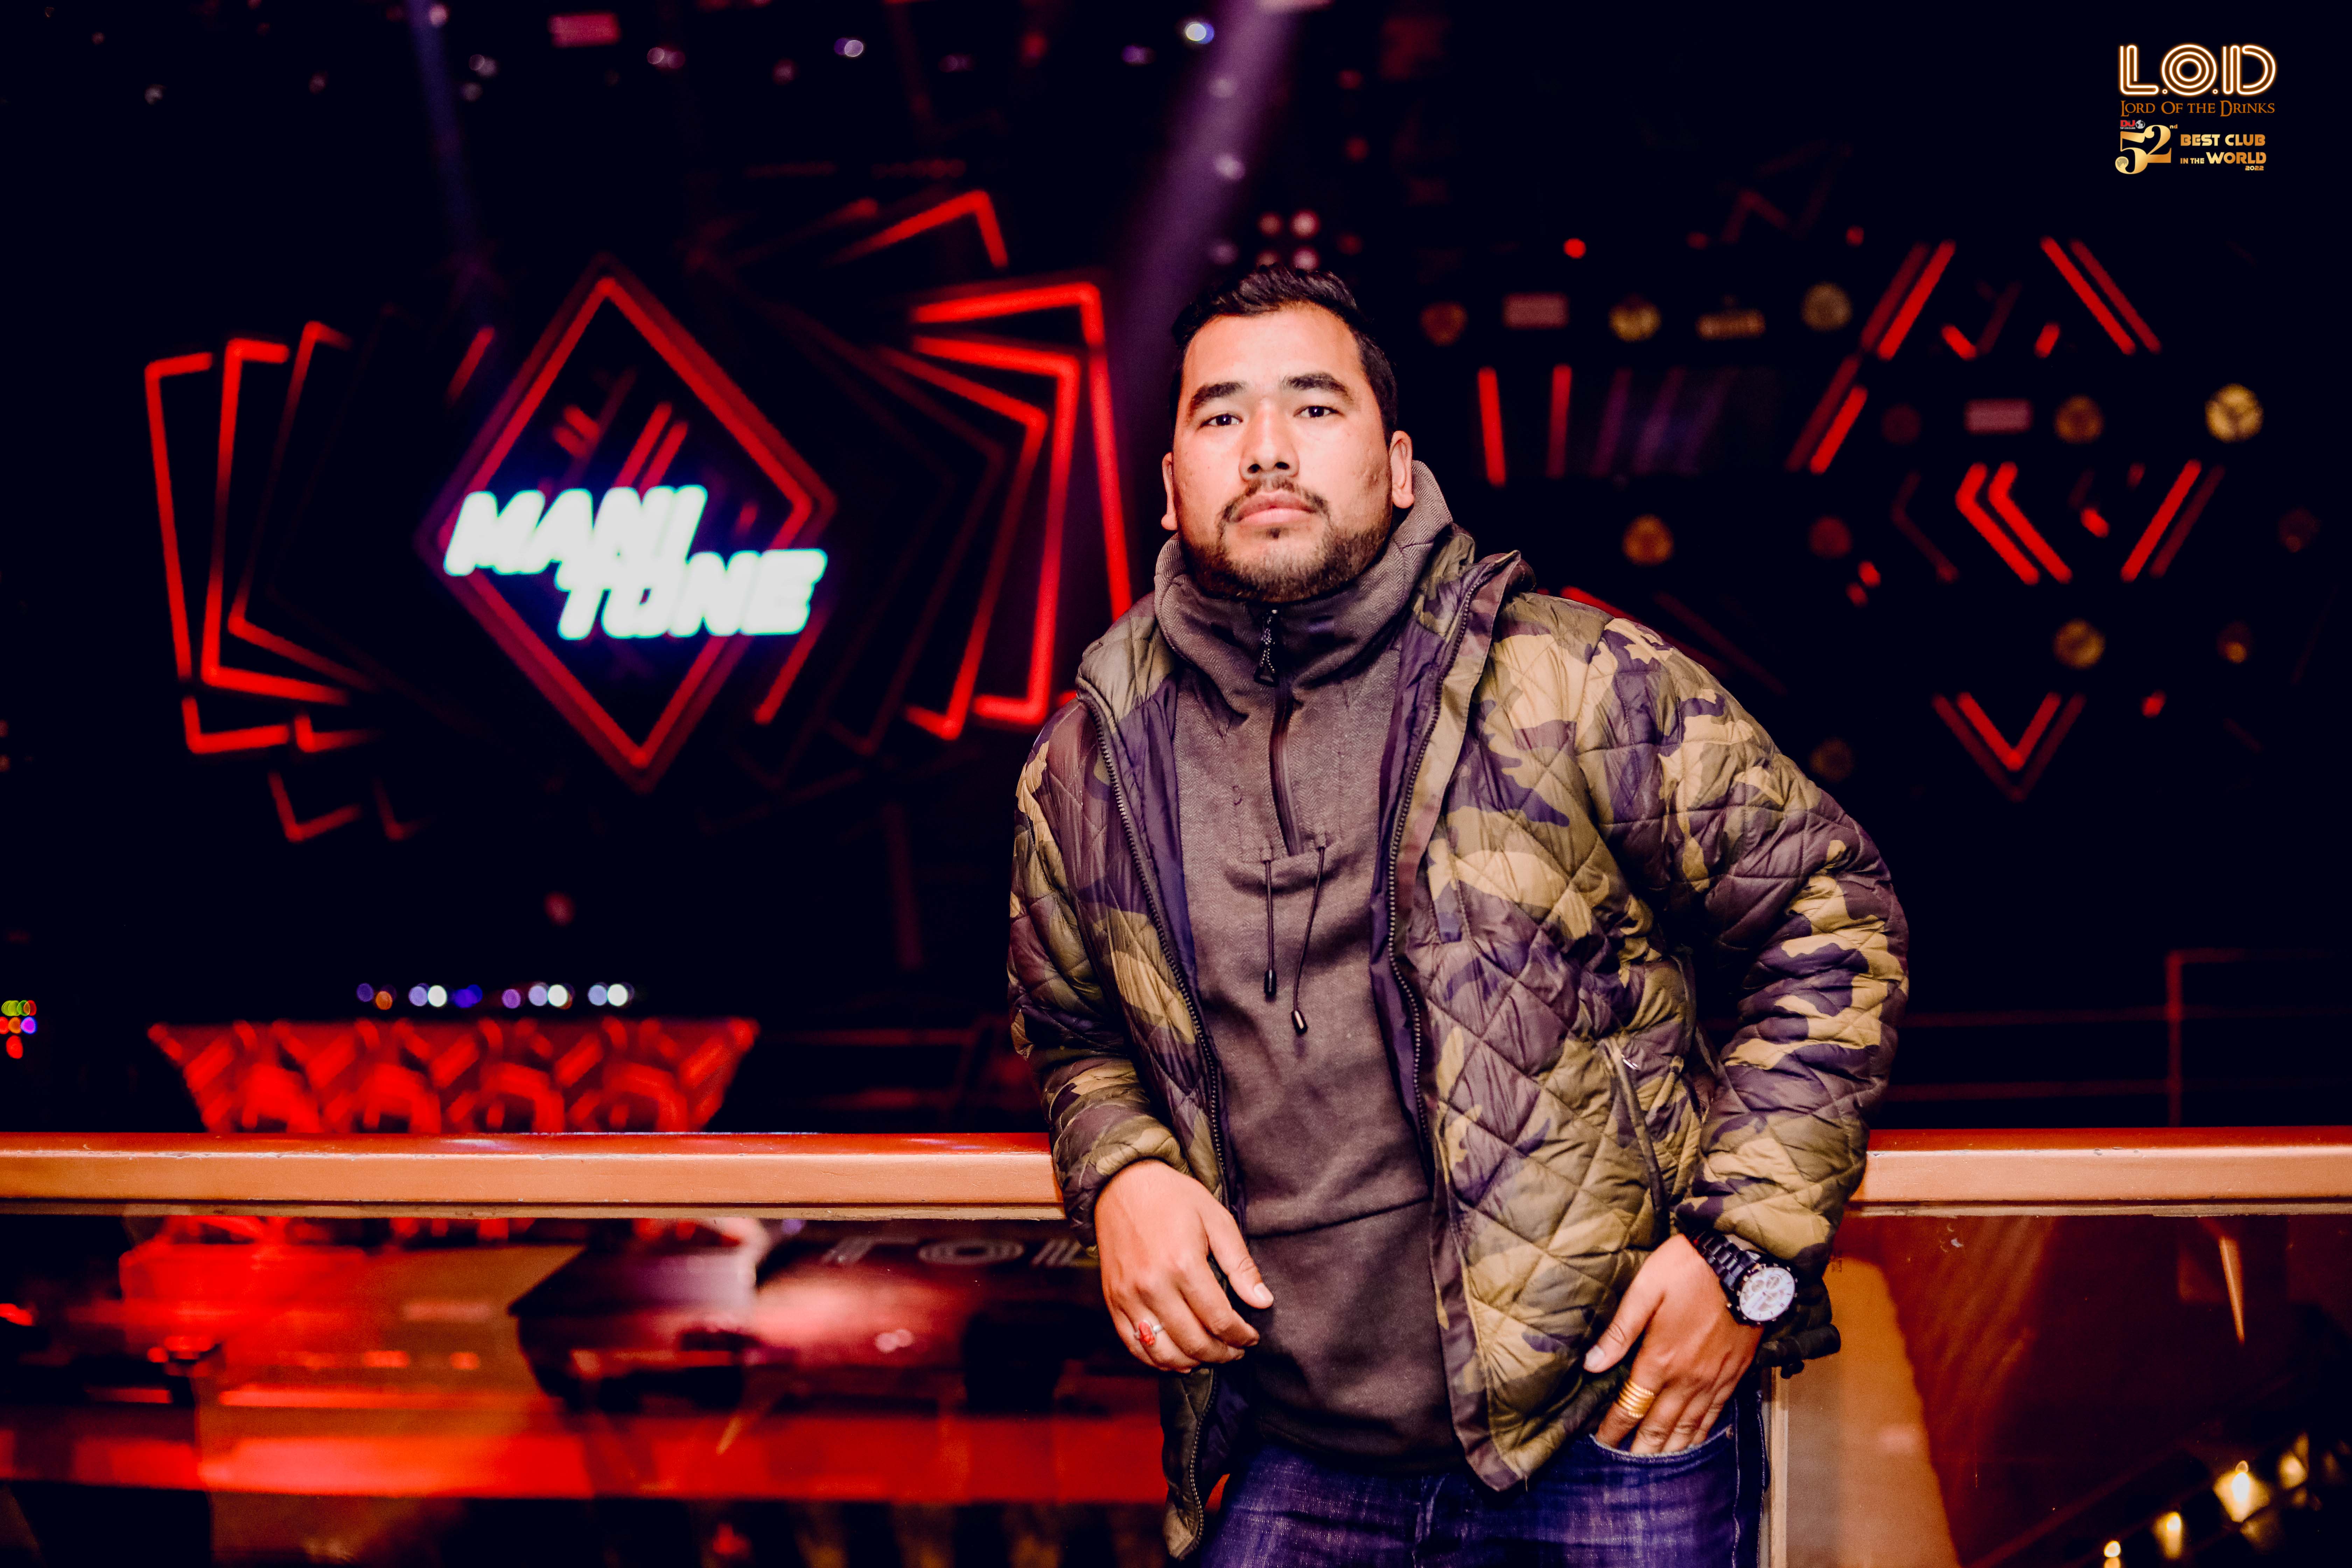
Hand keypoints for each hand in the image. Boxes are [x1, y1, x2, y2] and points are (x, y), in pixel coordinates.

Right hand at [1093, 1159, 1272, 1372]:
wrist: (1122, 1184)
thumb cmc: (1174, 1198)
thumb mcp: (1217, 1219)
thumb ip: (1241, 1264)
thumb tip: (1263, 1302)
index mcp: (1183, 1264)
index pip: (1219, 1320)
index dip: (1241, 1336)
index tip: (1251, 1338)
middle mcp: (1153, 1285)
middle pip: (1193, 1342)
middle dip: (1221, 1354)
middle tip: (1236, 1351)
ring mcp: (1128, 1296)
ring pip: (1163, 1352)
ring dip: (1192, 1362)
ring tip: (1209, 1355)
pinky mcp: (1112, 1300)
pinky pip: (1134, 1345)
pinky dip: (1156, 1359)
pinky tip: (1177, 1356)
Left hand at [1585, 1233, 1762, 1452]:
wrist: (1743, 1261)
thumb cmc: (1688, 1269)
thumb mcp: (1645, 1291)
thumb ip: (1620, 1331)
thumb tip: (1592, 1364)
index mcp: (1660, 1358)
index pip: (1631, 1404)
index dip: (1615, 1427)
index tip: (1602, 1443)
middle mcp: (1688, 1377)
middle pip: (1660, 1425)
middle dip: (1641, 1450)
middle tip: (1627, 1472)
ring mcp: (1714, 1379)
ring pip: (1689, 1426)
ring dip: (1671, 1449)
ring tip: (1657, 1471)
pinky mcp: (1735, 1373)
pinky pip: (1716, 1414)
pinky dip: (1702, 1433)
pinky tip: (1695, 1443)